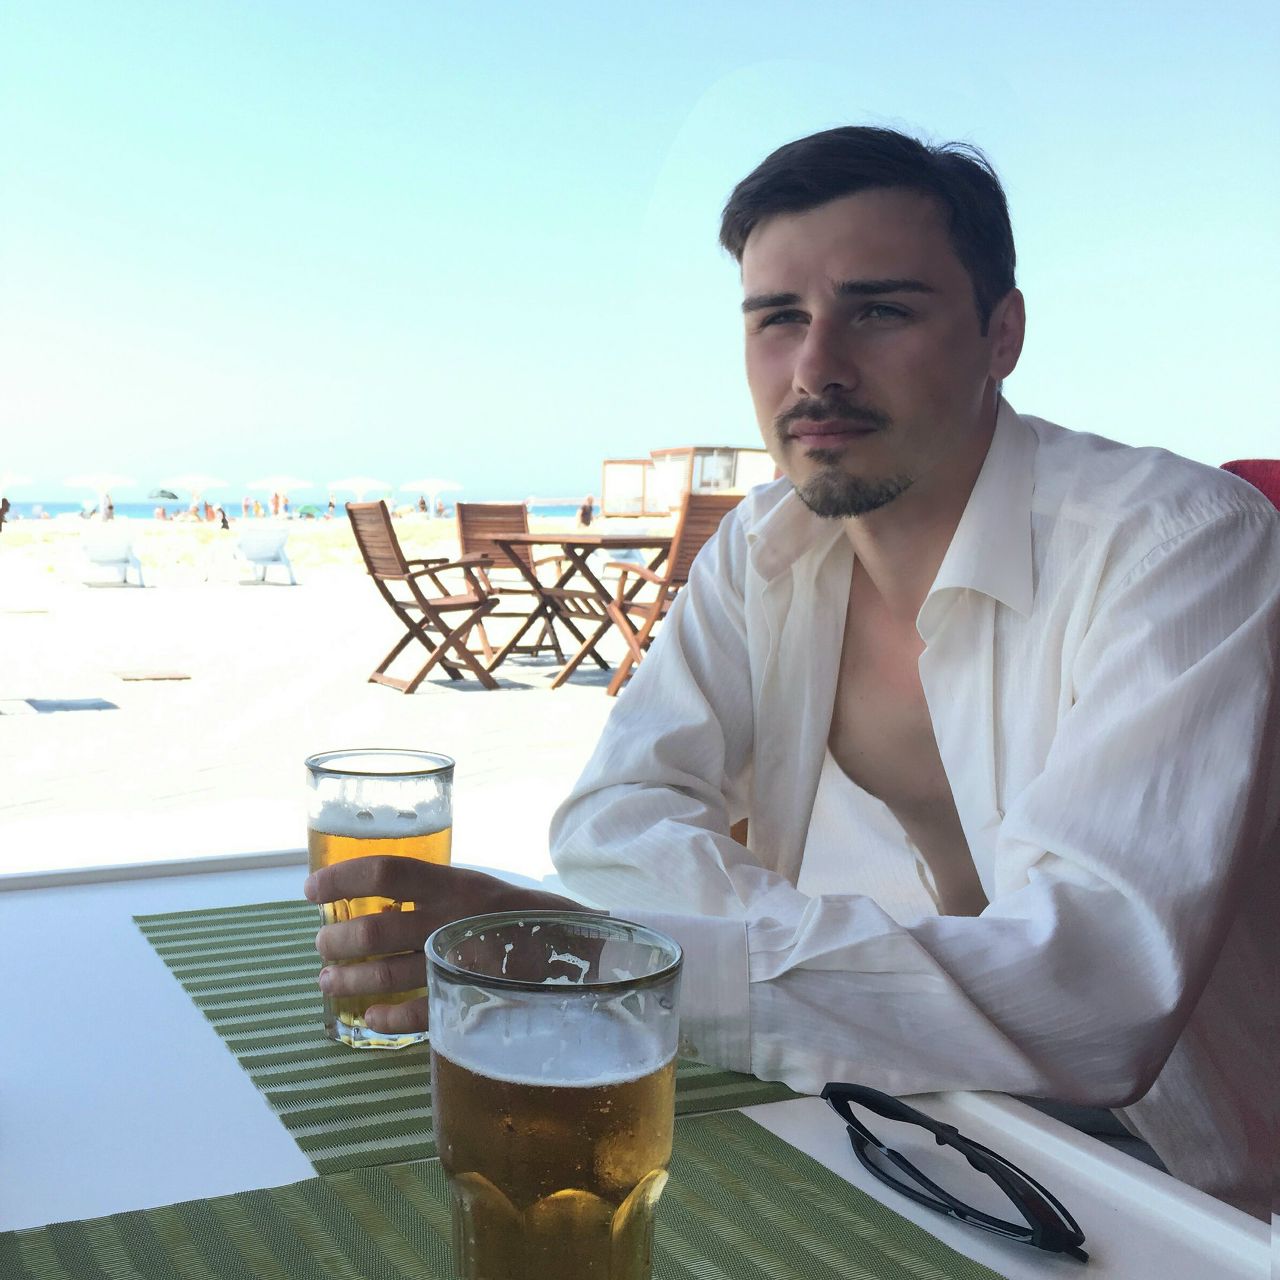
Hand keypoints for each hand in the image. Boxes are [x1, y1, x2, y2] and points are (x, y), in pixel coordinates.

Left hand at [304, 857, 586, 1033]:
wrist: (578, 949)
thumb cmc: (519, 915)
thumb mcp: (478, 887)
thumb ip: (434, 893)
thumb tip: (373, 903)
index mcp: (454, 883)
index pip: (386, 872)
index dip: (342, 879)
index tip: (312, 890)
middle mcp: (452, 919)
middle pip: (374, 929)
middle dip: (336, 941)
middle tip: (322, 946)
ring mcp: (460, 961)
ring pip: (386, 975)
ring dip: (348, 980)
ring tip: (329, 983)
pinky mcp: (470, 997)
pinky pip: (418, 1013)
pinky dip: (385, 1019)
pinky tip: (368, 1020)